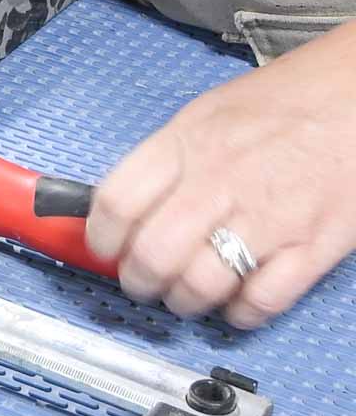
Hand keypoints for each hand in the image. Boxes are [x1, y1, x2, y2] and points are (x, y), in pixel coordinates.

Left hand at [86, 23, 355, 328]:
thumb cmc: (281, 102)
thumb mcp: (205, 114)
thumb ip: (163, 160)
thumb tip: (122, 208)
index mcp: (187, 144)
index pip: (117, 201)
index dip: (100, 237)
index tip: (103, 250)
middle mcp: (220, 182)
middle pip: (153, 254)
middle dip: (137, 281)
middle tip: (142, 282)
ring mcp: (269, 217)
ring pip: (200, 285)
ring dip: (183, 302)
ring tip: (184, 297)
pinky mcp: (315, 246)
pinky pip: (262, 300)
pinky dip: (240, 314)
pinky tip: (235, 304)